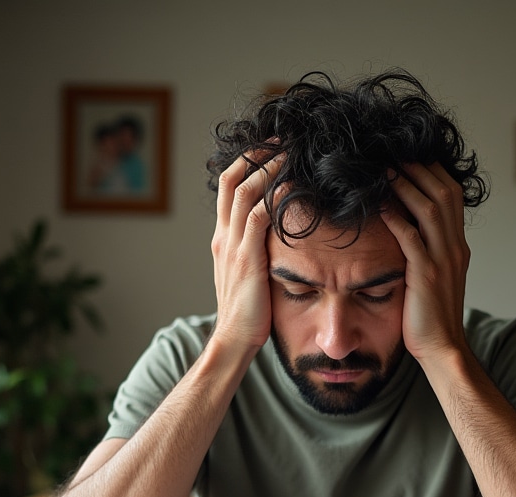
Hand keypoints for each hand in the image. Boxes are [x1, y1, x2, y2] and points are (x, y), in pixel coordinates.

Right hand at [210, 151, 282, 353]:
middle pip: (233, 178)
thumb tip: (280, 236)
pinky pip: (259, 218)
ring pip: (245, 191)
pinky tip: (293, 186)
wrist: (234, 339)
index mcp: (222, 238)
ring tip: (290, 153)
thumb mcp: (248, 274)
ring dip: (269, 168)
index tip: (270, 147)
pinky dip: (275, 197)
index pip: (228, 186)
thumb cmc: (249, 313)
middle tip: (282, 139)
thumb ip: (256, 251)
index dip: (247, 161)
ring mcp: (232, 246)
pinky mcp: (247, 259)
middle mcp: (223, 236)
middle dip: (257, 154)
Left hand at [381, 163, 469, 360]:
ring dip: (407, 186)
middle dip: (420, 169)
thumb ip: (427, 253)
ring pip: (430, 209)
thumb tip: (406, 232)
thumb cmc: (431, 317)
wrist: (443, 349)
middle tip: (394, 153)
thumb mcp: (435, 278)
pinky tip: (379, 206)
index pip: (452, 196)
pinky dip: (396, 218)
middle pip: (444, 193)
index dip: (432, 172)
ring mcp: (443, 260)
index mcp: (458, 246)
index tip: (409, 157)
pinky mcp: (426, 276)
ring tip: (385, 171)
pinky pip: (412, 238)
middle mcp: (455, 248)